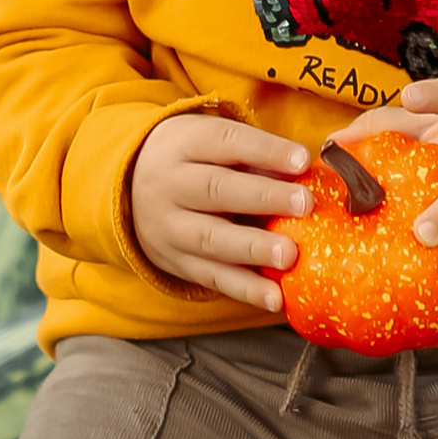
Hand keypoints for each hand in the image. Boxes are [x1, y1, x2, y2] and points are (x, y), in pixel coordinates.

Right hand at [130, 109, 310, 310]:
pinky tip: (274, 297)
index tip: (302, 161)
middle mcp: (170, 184)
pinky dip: (245, 289)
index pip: (227, 142)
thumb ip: (256, 158)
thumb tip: (307, 173)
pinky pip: (212, 278)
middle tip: (304, 205)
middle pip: (216, 189)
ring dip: (253, 249)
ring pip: (211, 238)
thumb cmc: (193, 161)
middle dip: (264, 197)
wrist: (129, 188)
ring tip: (289, 255)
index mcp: (184, 143)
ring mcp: (169, 227)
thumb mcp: (213, 145)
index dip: (266, 151)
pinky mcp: (175, 262)